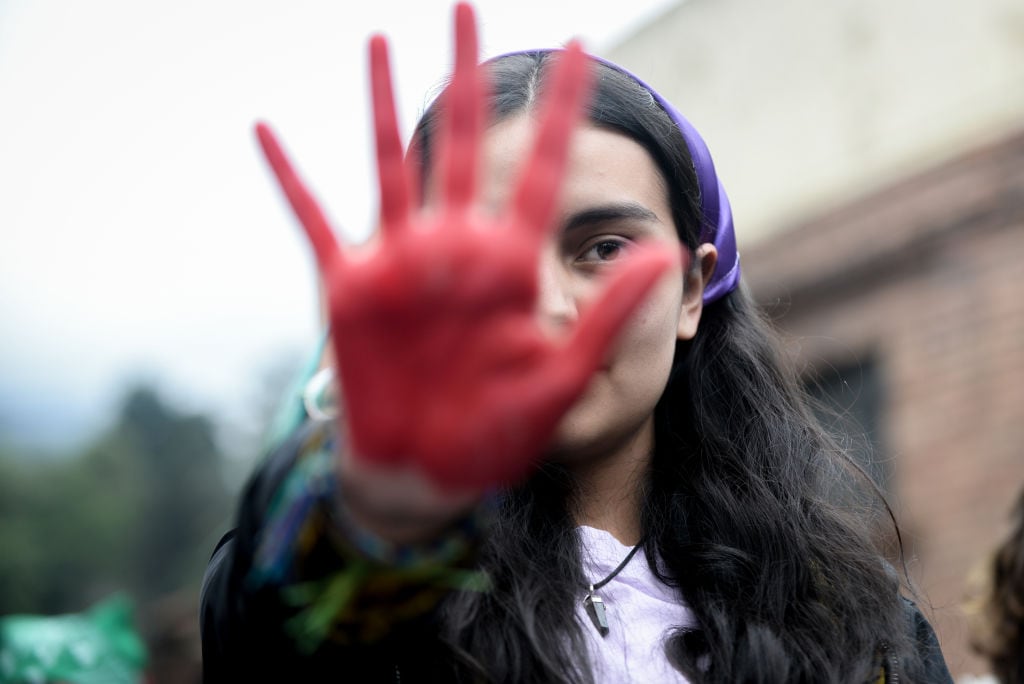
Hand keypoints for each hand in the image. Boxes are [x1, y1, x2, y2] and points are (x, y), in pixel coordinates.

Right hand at [256, 3, 675, 489]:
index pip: (539, 168)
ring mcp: (401, 262)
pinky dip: (291, 179)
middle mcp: (456, 248)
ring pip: (391, 163)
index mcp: (511, 264)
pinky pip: (315, 221)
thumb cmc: (498, 433)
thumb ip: (607, 314)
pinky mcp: (352, 288)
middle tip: (466, 6)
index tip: (579, 48)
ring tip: (378, 40)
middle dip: (466, 74)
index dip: (558, 110)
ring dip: (382, 101)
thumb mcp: (562, 375)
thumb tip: (665, 252)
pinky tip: (266, 132)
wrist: (431, 474)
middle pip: (461, 141)